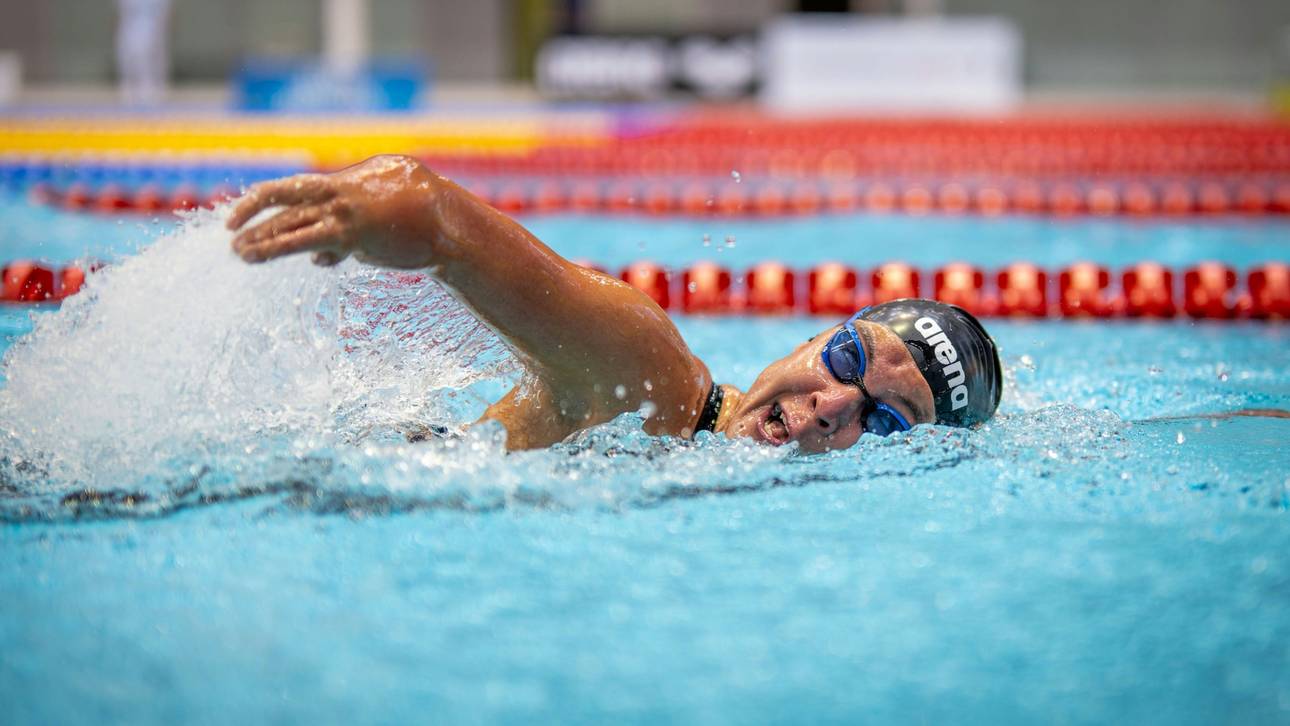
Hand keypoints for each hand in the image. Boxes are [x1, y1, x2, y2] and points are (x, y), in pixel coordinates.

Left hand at [226, 155, 438, 268]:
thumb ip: (347, 233)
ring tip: (238, 252)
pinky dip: (280, 248)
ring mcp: (343, 211)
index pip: (295, 188)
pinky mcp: (350, 234)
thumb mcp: (383, 212)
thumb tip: (319, 260)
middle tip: (228, 230)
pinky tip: (259, 257)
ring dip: (260, 238)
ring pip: (289, 222)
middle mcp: (339, 192)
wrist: (447, 223)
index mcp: (346, 181)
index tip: (243, 212)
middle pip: (283, 198)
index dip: (264, 199)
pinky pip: (306, 241)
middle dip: (251, 214)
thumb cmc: (423, 217)